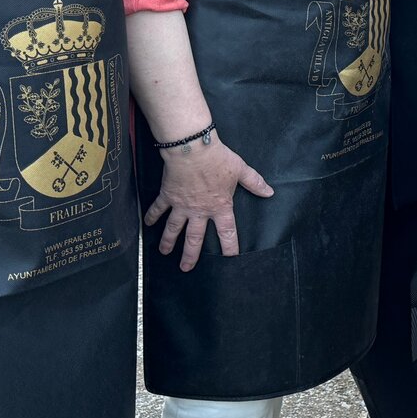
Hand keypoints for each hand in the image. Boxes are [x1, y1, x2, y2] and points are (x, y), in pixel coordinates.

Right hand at [145, 132, 273, 270]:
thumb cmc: (218, 158)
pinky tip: (147, 225)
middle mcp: (199, 210)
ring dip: (168, 241)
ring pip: (173, 228)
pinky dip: (151, 217)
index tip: (230, 258)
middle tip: (186, 268)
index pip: (227, 232)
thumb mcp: (241, 170)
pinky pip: (158, 209)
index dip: (230, 247)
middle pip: (195, 238)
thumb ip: (254, 183)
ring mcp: (181, 205)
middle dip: (190, 255)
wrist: (193, 149)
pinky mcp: (168, 195)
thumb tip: (269, 192)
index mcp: (220, 206)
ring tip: (164, 252)